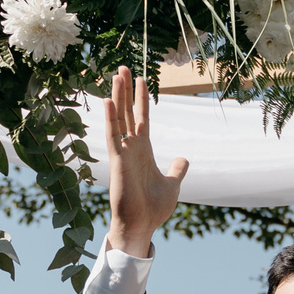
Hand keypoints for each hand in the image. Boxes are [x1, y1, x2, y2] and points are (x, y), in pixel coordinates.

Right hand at [103, 67, 186, 256]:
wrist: (142, 226)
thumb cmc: (153, 208)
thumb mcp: (172, 184)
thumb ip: (177, 170)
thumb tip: (184, 159)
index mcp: (143, 150)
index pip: (141, 118)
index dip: (141, 99)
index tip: (141, 79)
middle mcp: (131, 147)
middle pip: (127, 113)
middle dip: (125, 91)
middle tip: (123, 68)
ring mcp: (123, 153)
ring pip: (118, 119)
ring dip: (117, 97)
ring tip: (117, 75)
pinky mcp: (118, 161)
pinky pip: (112, 136)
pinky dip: (110, 119)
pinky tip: (108, 101)